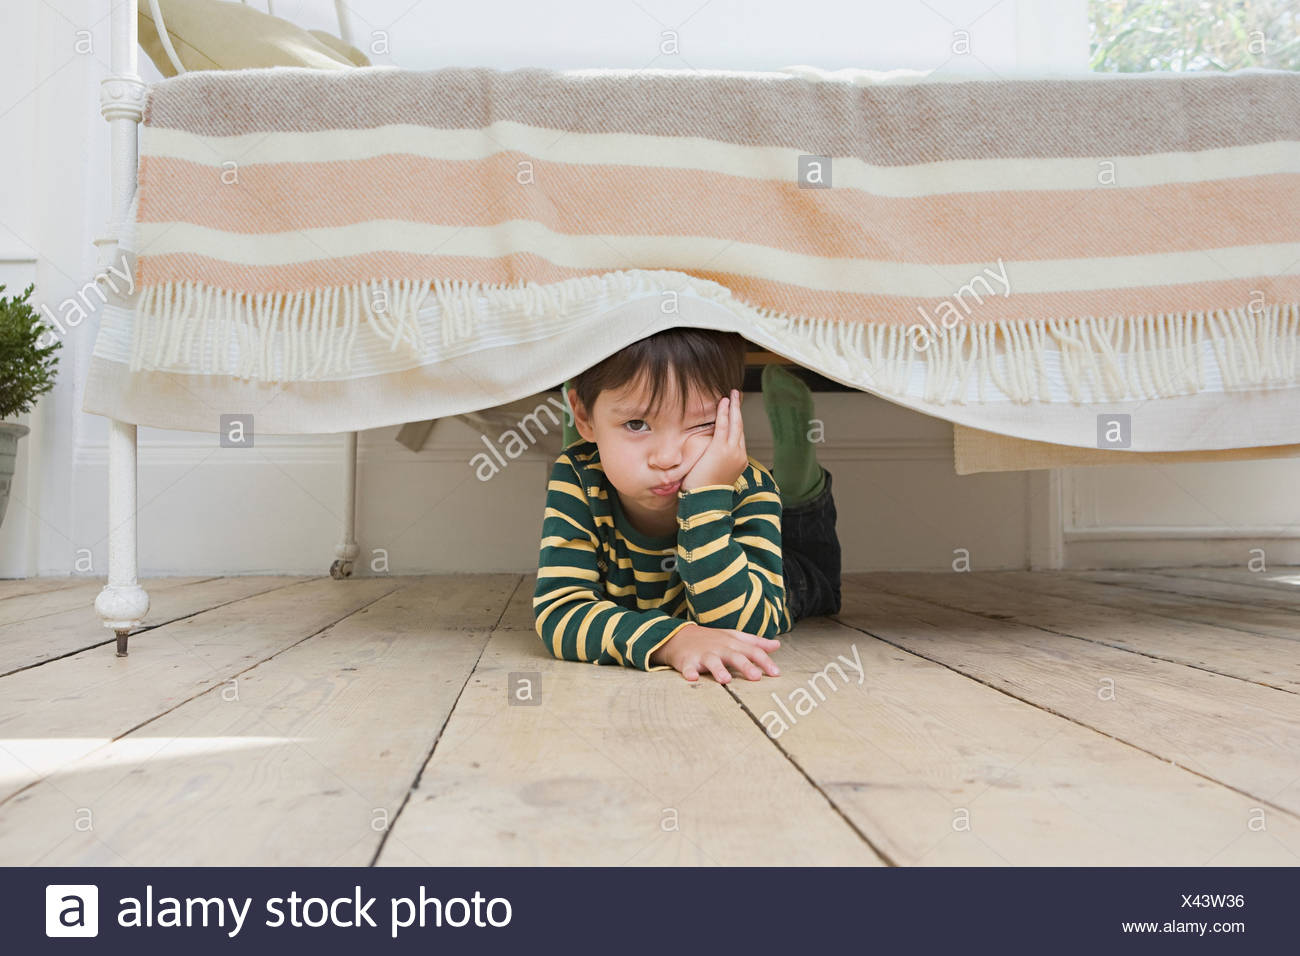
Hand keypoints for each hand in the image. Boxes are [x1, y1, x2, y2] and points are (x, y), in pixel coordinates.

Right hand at [649, 623, 780, 682]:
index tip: (776, 673)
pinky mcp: (687, 661)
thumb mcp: (734, 638)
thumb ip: (756, 643)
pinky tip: (692, 678)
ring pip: (712, 661)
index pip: (752, 651)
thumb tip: (777, 645)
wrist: (679, 635)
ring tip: (725, 680)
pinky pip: (688, 667)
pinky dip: (689, 672)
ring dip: (718, 669)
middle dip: (745, 666)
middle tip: (756, 677)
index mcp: (733, 643)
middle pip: (735, 656)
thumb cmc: (712, 640)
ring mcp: (703, 654)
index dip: (765, 661)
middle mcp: (720, 648)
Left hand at [680, 389, 747, 491]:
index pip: (739, 437)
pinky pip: (724, 426)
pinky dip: (724, 412)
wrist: (705, 501)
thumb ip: (715, 463)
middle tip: (737, 396)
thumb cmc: (704, 492)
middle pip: (741, 427)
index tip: (734, 412)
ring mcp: (732, 451)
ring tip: (732, 394)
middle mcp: (739, 455)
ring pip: (735, 424)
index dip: (737, 422)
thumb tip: (706, 458)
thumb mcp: (715, 475)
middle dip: (738, 410)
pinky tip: (723, 402)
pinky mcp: (722, 449)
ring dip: (733, 407)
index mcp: (739, 462)